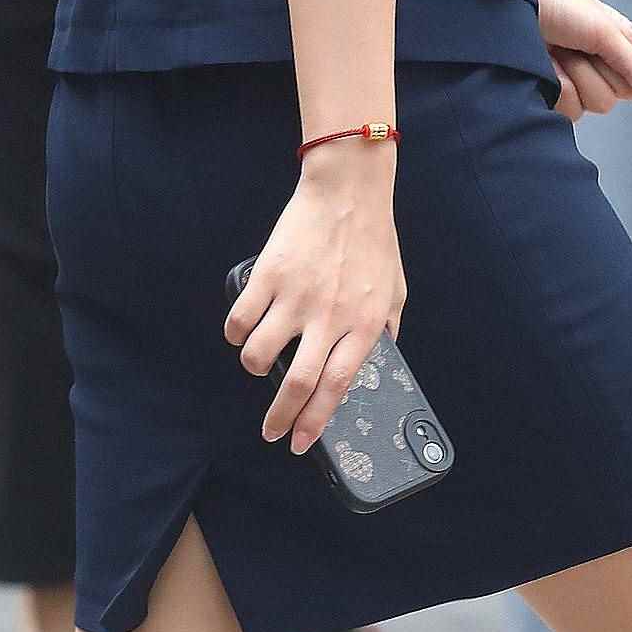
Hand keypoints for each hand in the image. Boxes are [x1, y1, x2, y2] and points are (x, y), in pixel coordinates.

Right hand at [225, 146, 406, 452]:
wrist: (347, 189)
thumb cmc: (373, 238)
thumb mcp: (396, 288)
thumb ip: (388, 325)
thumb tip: (382, 355)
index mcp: (363, 323)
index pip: (337, 387)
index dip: (316, 421)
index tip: (301, 442)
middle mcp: (329, 316)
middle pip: (297, 383)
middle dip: (279, 417)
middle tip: (270, 431)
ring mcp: (296, 296)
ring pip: (258, 355)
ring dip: (254, 368)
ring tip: (259, 363)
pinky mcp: (269, 275)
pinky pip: (239, 320)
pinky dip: (236, 334)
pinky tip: (243, 331)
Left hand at [530, 0, 631, 121]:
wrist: (507, 12)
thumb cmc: (554, 6)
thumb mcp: (602, 29)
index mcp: (616, 38)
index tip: (609, 45)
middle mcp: (600, 61)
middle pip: (625, 92)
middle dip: (600, 68)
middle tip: (577, 45)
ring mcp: (578, 80)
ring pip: (600, 103)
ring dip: (577, 77)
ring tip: (558, 54)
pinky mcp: (556, 97)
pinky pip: (573, 112)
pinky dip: (558, 89)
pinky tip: (546, 69)